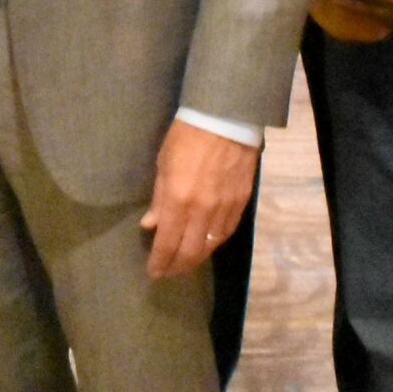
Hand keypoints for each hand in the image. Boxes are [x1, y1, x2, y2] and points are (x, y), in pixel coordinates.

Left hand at [140, 119, 259, 279]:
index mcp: (179, 199)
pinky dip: (214, 243)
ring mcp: (225, 208)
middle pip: (191, 251)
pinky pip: (227, 232)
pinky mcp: (242, 203)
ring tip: (184, 263)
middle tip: (168, 272)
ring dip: (196, 258)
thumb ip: (159, 198)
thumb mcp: (163, 163)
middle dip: (177, 266)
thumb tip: (150, 225)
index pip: (168, 242)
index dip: (160, 261)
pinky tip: (206, 245)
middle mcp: (203, 210)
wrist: (226, 118)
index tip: (153, 272)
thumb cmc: (186, 136)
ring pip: (211, 245)